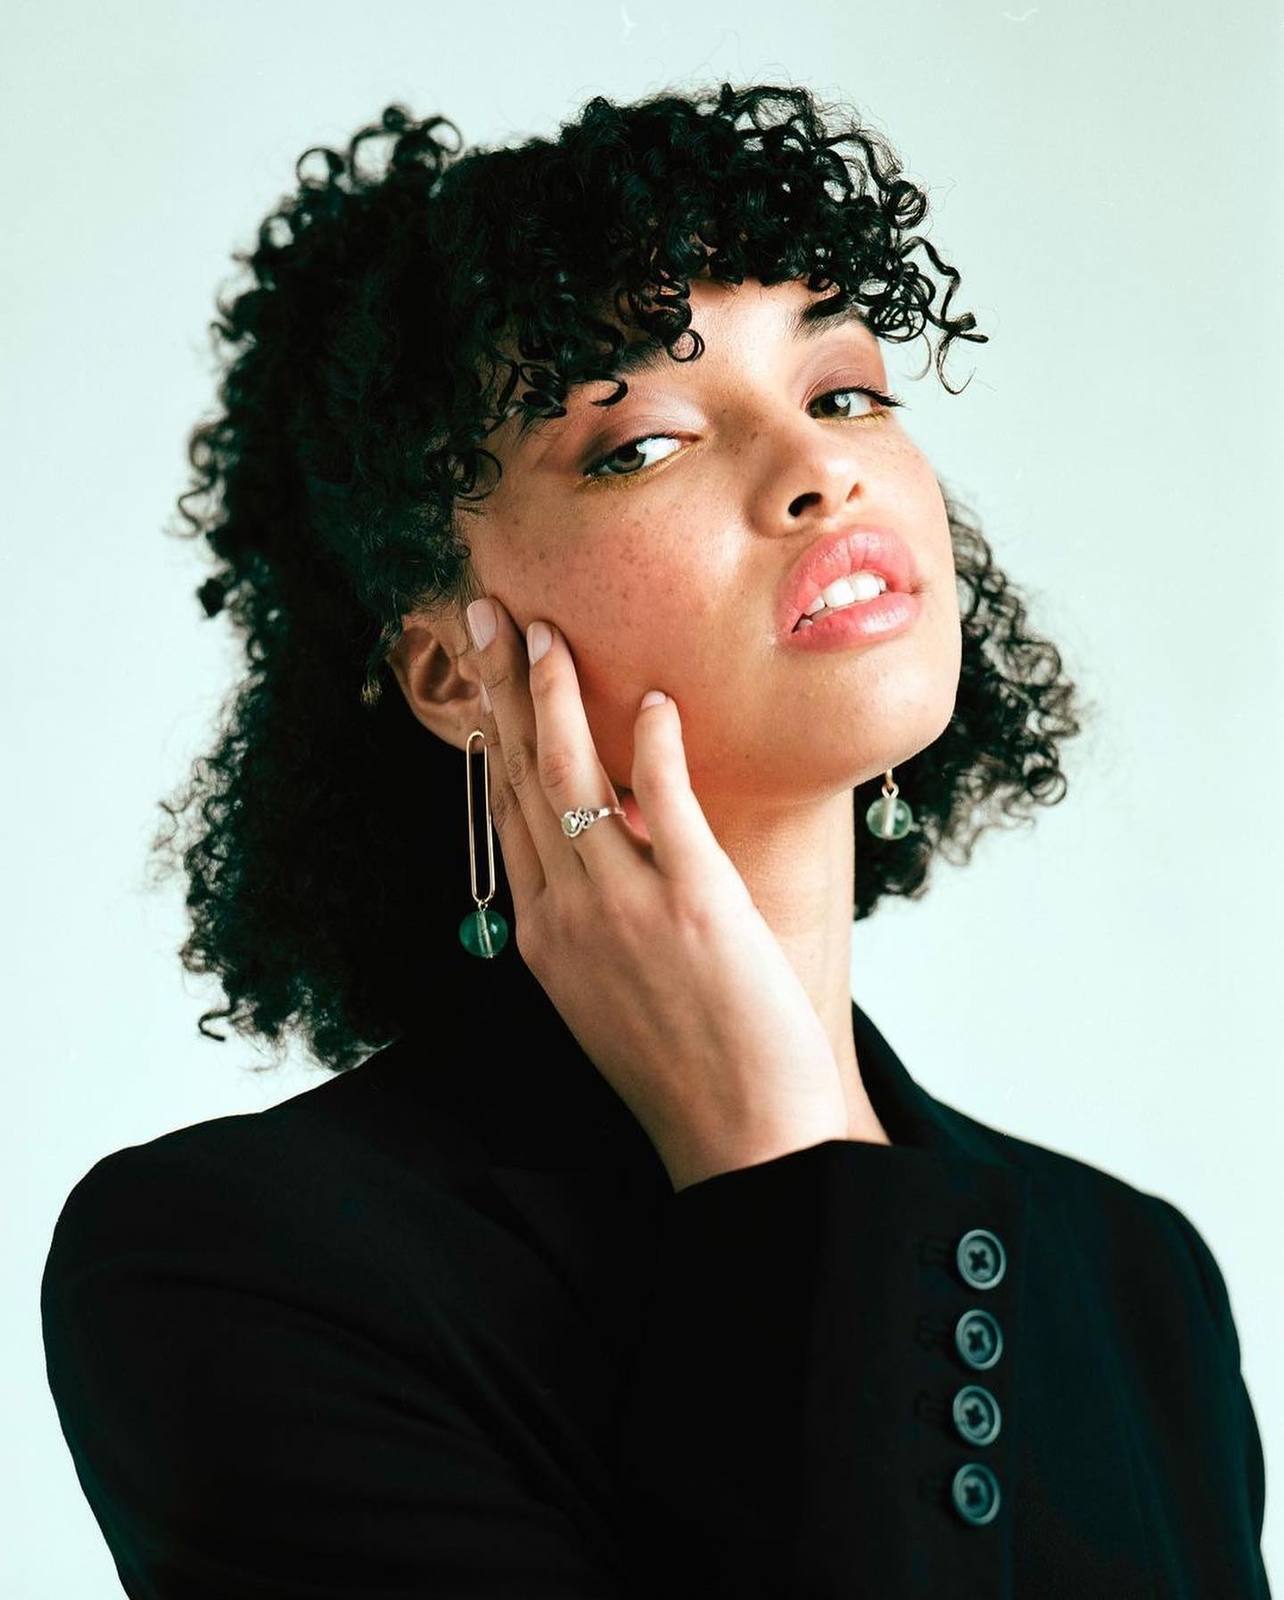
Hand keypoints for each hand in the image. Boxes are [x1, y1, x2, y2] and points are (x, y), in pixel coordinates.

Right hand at [466, 597, 850, 1191]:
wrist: (738, 1139)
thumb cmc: (682, 1065)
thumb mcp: (608, 989)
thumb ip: (594, 913)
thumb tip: (612, 837)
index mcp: (542, 932)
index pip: (507, 808)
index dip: (494, 732)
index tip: (486, 675)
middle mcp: (566, 912)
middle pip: (523, 776)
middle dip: (501, 688)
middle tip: (487, 612)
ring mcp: (623, 906)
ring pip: (572, 777)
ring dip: (556, 696)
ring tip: (545, 632)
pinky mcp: (692, 902)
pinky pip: (663, 805)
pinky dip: (655, 746)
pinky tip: (651, 697)